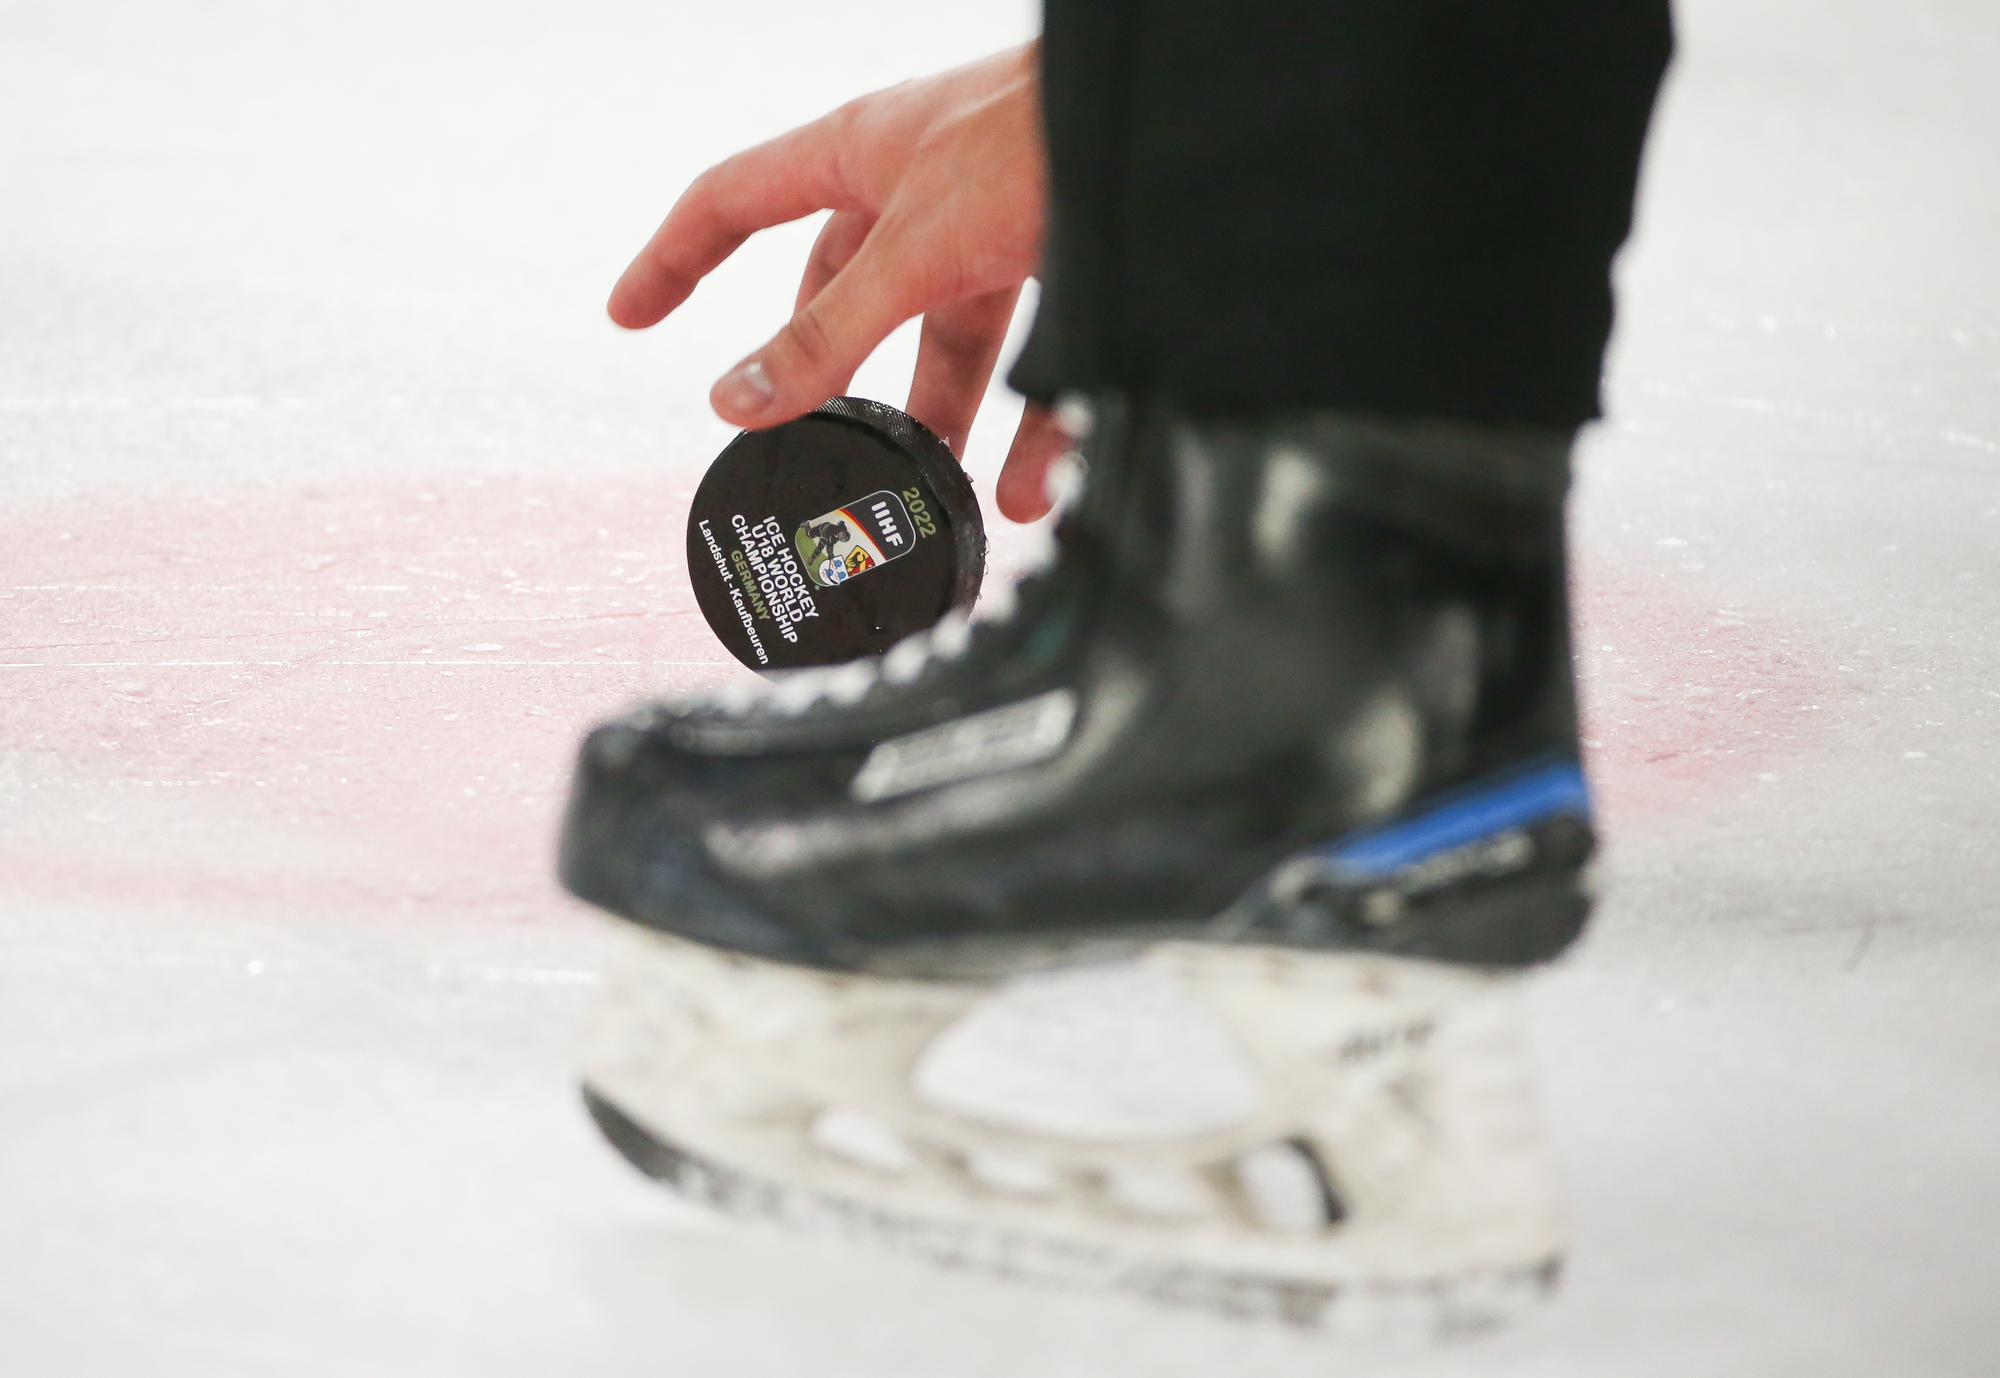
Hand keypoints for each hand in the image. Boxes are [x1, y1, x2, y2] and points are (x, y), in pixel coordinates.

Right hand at [609, 42, 1069, 521]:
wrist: (1176, 118)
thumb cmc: (1038, 134)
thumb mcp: (916, 245)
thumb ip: (830, 329)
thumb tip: (737, 401)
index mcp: (853, 152)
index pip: (730, 200)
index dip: (672, 257)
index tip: (629, 315)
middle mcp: (913, 188)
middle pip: (840, 289)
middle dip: (826, 374)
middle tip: (800, 445)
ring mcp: (984, 225)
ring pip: (940, 337)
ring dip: (933, 417)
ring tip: (925, 494)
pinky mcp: (1052, 260)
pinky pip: (1025, 359)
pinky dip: (1024, 430)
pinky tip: (1024, 492)